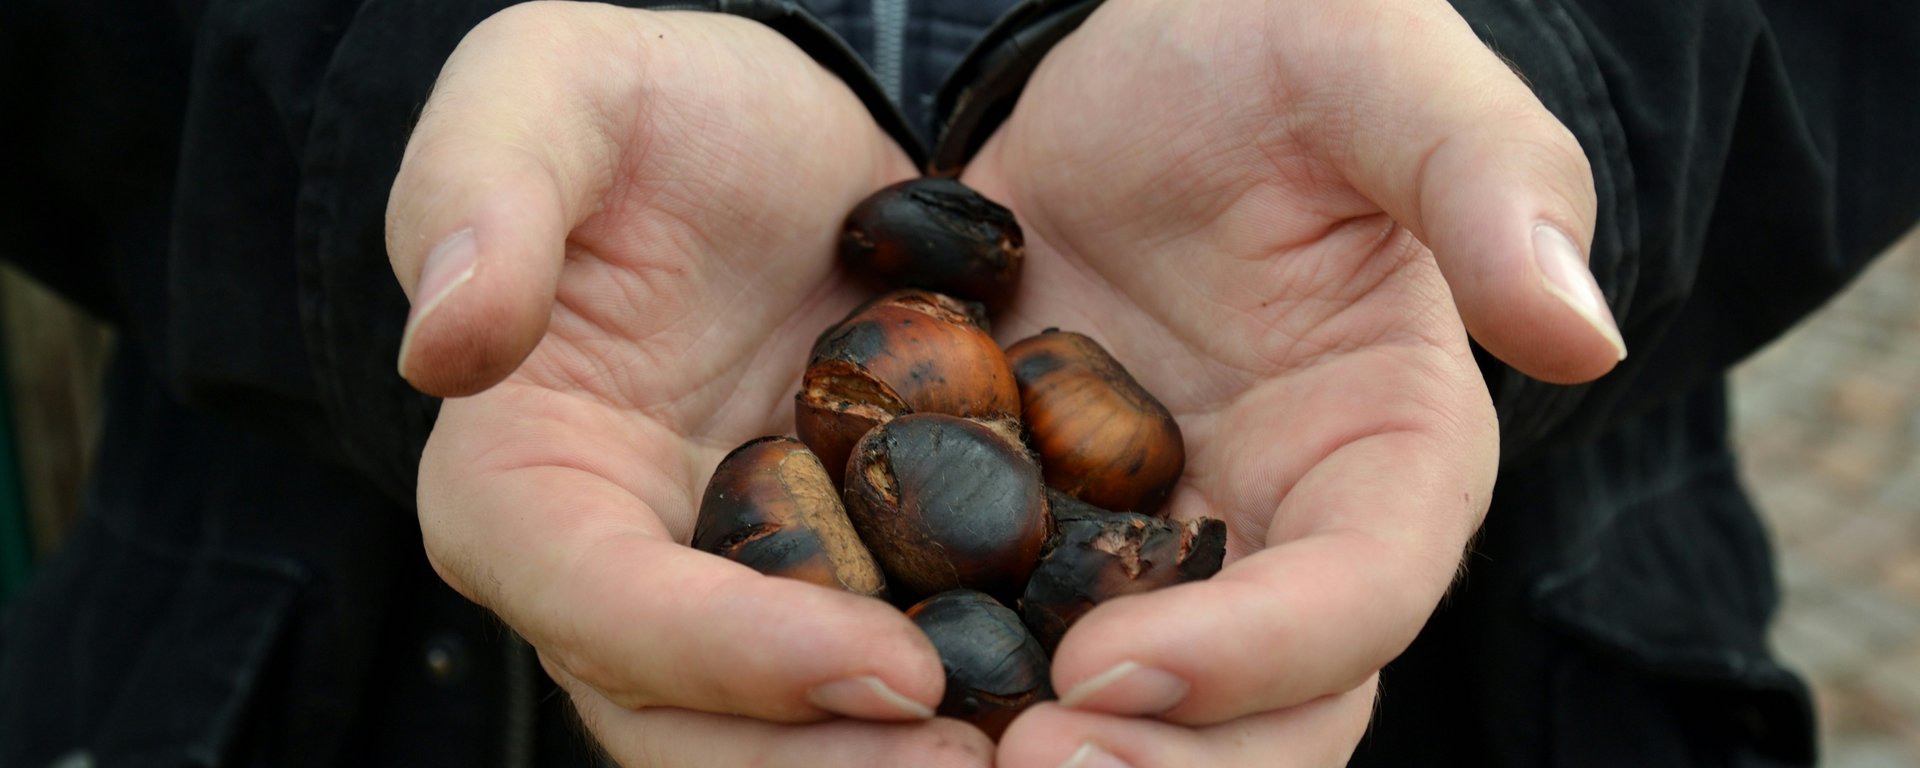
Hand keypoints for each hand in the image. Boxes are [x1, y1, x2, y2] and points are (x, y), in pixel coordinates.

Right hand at [386, 5, 989, 764]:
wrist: (782, 151)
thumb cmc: (652, 113)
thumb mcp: (554, 89)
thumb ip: (482, 188)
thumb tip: (448, 341)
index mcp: (522, 484)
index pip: (604, 608)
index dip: (734, 656)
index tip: (891, 666)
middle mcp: (615, 577)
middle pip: (691, 727)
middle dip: (829, 762)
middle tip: (988, 761)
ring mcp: (728, 600)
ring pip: (785, 739)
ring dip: (895, 760)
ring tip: (1044, 749)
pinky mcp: (835, 595)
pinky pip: (882, 681)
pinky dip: (964, 705)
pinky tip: (1073, 703)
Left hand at [958, 1, 1623, 764]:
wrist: (1130, 64)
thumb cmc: (1270, 45)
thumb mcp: (1371, 66)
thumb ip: (1485, 178)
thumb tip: (1579, 332)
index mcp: (1395, 449)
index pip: (1362, 595)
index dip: (1258, 652)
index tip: (1112, 666)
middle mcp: (1290, 529)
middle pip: (1267, 713)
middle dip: (1160, 762)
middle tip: (1013, 766)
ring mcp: (1165, 544)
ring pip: (1144, 714)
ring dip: (1056, 752)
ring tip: (928, 753)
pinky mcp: (1053, 530)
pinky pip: (1013, 637)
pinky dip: (957, 680)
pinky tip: (857, 685)